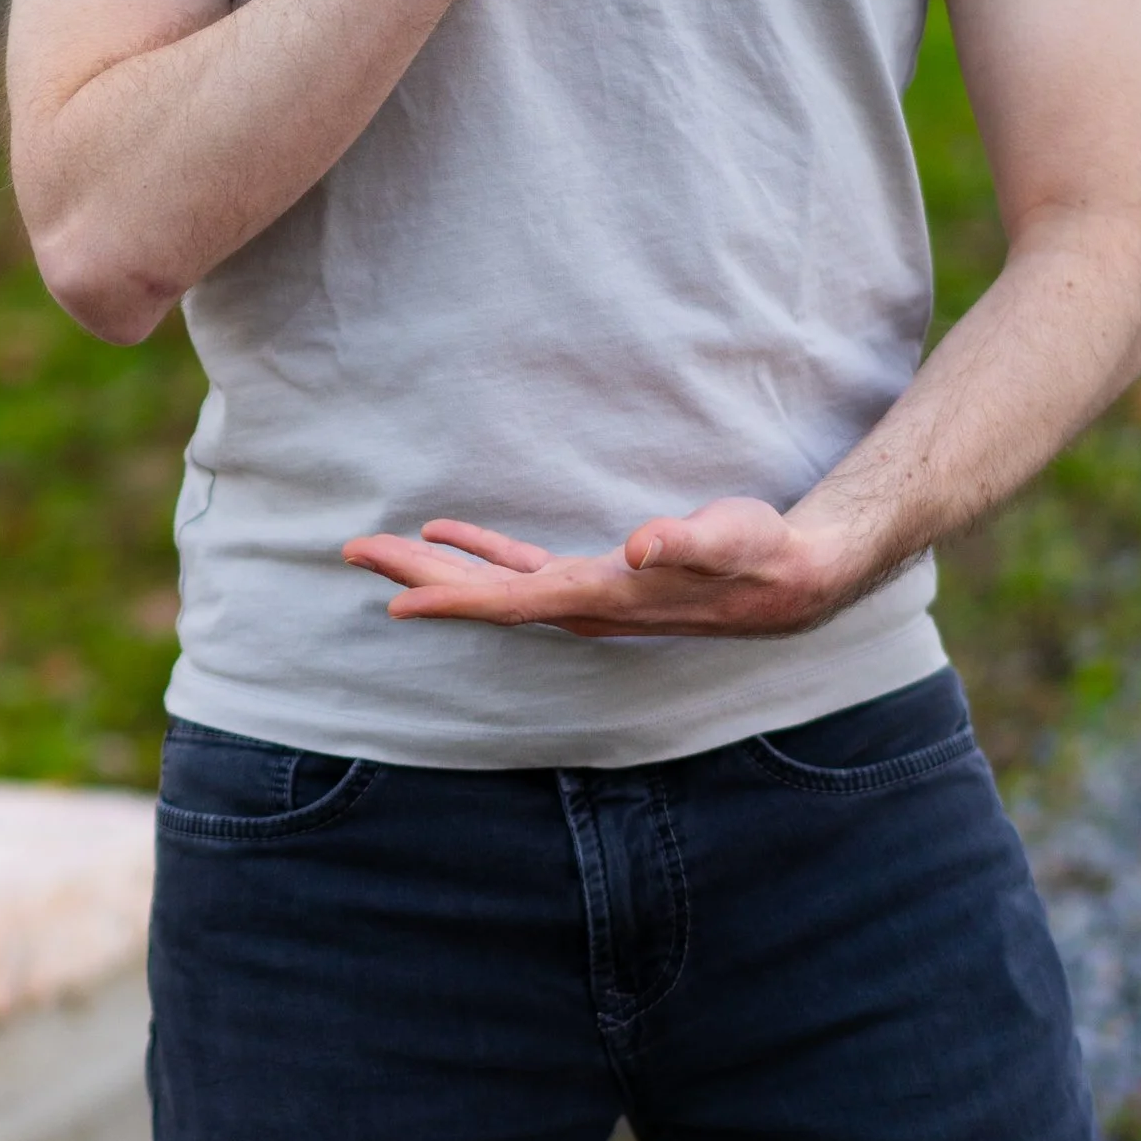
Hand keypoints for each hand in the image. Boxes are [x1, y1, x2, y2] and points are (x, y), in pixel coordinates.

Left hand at [341, 496, 865, 640]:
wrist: (789, 582)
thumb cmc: (759, 555)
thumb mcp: (728, 539)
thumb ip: (684, 542)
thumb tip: (639, 547)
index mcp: (601, 597)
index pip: (512, 602)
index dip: (454, 598)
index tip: (395, 599)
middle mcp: (582, 605)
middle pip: (483, 596)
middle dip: (417, 575)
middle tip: (351, 551)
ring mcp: (582, 596)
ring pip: (492, 584)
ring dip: (435, 567)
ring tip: (378, 549)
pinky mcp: (592, 581)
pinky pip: (518, 571)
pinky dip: (479, 554)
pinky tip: (451, 535)